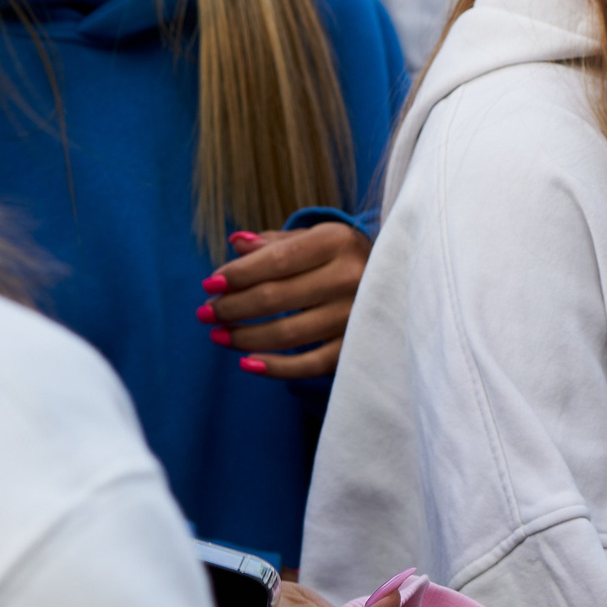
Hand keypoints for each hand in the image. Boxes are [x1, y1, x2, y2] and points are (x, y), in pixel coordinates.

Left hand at [197, 221, 368, 378]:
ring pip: (286, 334)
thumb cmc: (344, 258)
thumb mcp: (316, 238)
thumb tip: (236, 243)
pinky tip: (246, 362)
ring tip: (218, 335)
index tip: (209, 284)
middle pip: (274, 297)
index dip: (236, 275)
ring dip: (243, 337)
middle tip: (205, 312)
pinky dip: (274, 368)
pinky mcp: (358, 347)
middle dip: (231, 307)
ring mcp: (356, 315)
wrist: (400, 282)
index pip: (274, 261)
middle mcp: (351, 276)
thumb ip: (276, 242)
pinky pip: (309, 365)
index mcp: (338, 242)